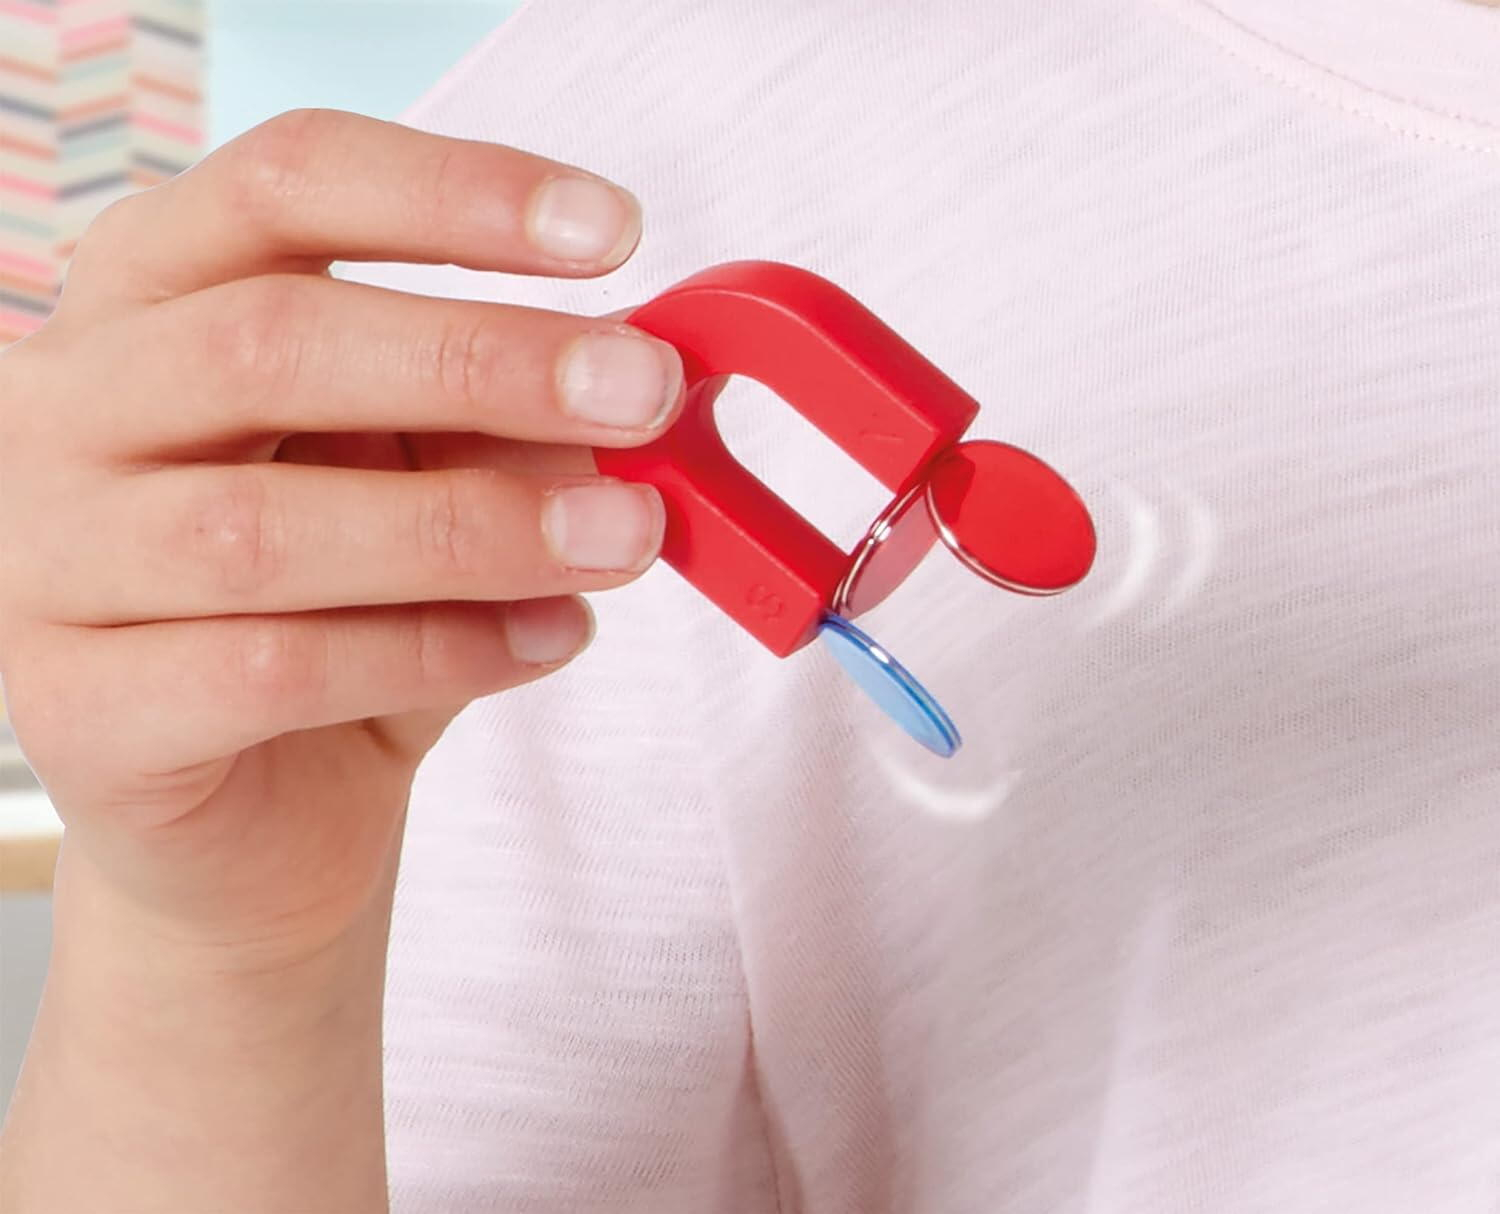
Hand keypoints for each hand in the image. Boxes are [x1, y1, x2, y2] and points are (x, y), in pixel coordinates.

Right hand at [0, 107, 683, 964]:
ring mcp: (43, 561)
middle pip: (268, 338)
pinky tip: (550, 640)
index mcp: (152, 296)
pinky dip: (439, 652)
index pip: (282, 185)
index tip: (609, 228)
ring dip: (480, 527)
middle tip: (640, 391)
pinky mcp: (75, 710)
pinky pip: (273, 669)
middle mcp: (67, 406)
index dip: (453, 192)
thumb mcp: (431, 479)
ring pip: (269, 526)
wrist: (260, 809)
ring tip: (624, 538)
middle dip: (484, 361)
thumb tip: (610, 382)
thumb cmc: (346, 608)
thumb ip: (494, 422)